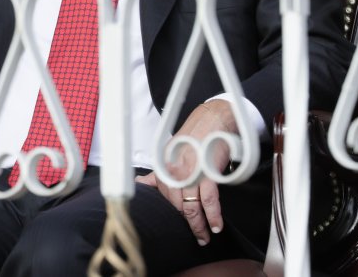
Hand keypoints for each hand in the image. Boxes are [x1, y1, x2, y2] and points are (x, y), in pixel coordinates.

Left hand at [135, 100, 236, 245]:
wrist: (213, 119)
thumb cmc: (194, 136)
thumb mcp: (171, 153)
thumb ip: (159, 172)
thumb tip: (142, 183)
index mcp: (164, 167)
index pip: (163, 196)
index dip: (172, 213)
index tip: (177, 224)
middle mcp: (174, 171)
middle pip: (176, 205)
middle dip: (186, 224)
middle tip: (196, 237)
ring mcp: (190, 173)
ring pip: (191, 206)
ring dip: (199, 226)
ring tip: (204, 237)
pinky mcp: (207, 173)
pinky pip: (209, 200)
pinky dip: (212, 216)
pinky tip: (215, 226)